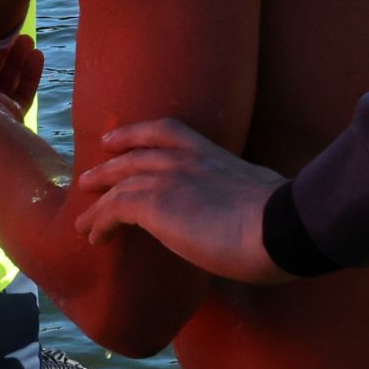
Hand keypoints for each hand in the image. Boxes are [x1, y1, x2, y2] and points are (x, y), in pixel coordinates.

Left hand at [73, 118, 292, 284]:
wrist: (280, 229)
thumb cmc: (284, 223)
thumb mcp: (262, 196)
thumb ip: (243, 198)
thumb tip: (249, 217)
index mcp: (212, 153)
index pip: (166, 131)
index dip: (135, 133)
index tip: (115, 140)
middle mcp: (184, 158)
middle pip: (132, 154)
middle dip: (107, 167)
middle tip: (89, 179)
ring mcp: (167, 177)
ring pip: (118, 182)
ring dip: (97, 202)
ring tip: (84, 221)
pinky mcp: (153, 204)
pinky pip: (113, 209)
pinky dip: (99, 222)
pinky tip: (94, 237)